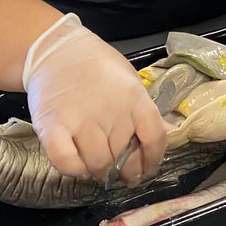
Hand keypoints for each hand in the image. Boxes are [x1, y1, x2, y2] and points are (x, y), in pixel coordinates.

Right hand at [23, 13, 166, 182]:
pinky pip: (67, 162)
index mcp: (134, 99)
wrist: (56, 50)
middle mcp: (111, 112)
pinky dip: (75, 170)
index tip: (148, 168)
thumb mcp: (130, 81)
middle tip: (123, 175)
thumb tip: (173, 132)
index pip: (154, 138)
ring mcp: (81, 121)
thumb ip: (147, 111)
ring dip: (102, 173)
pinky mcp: (52, 128)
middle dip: (127, 172)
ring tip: (101, 171)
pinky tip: (80, 166)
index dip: (154, 159)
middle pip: (125, 156)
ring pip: (98, 164)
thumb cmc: (97, 65)